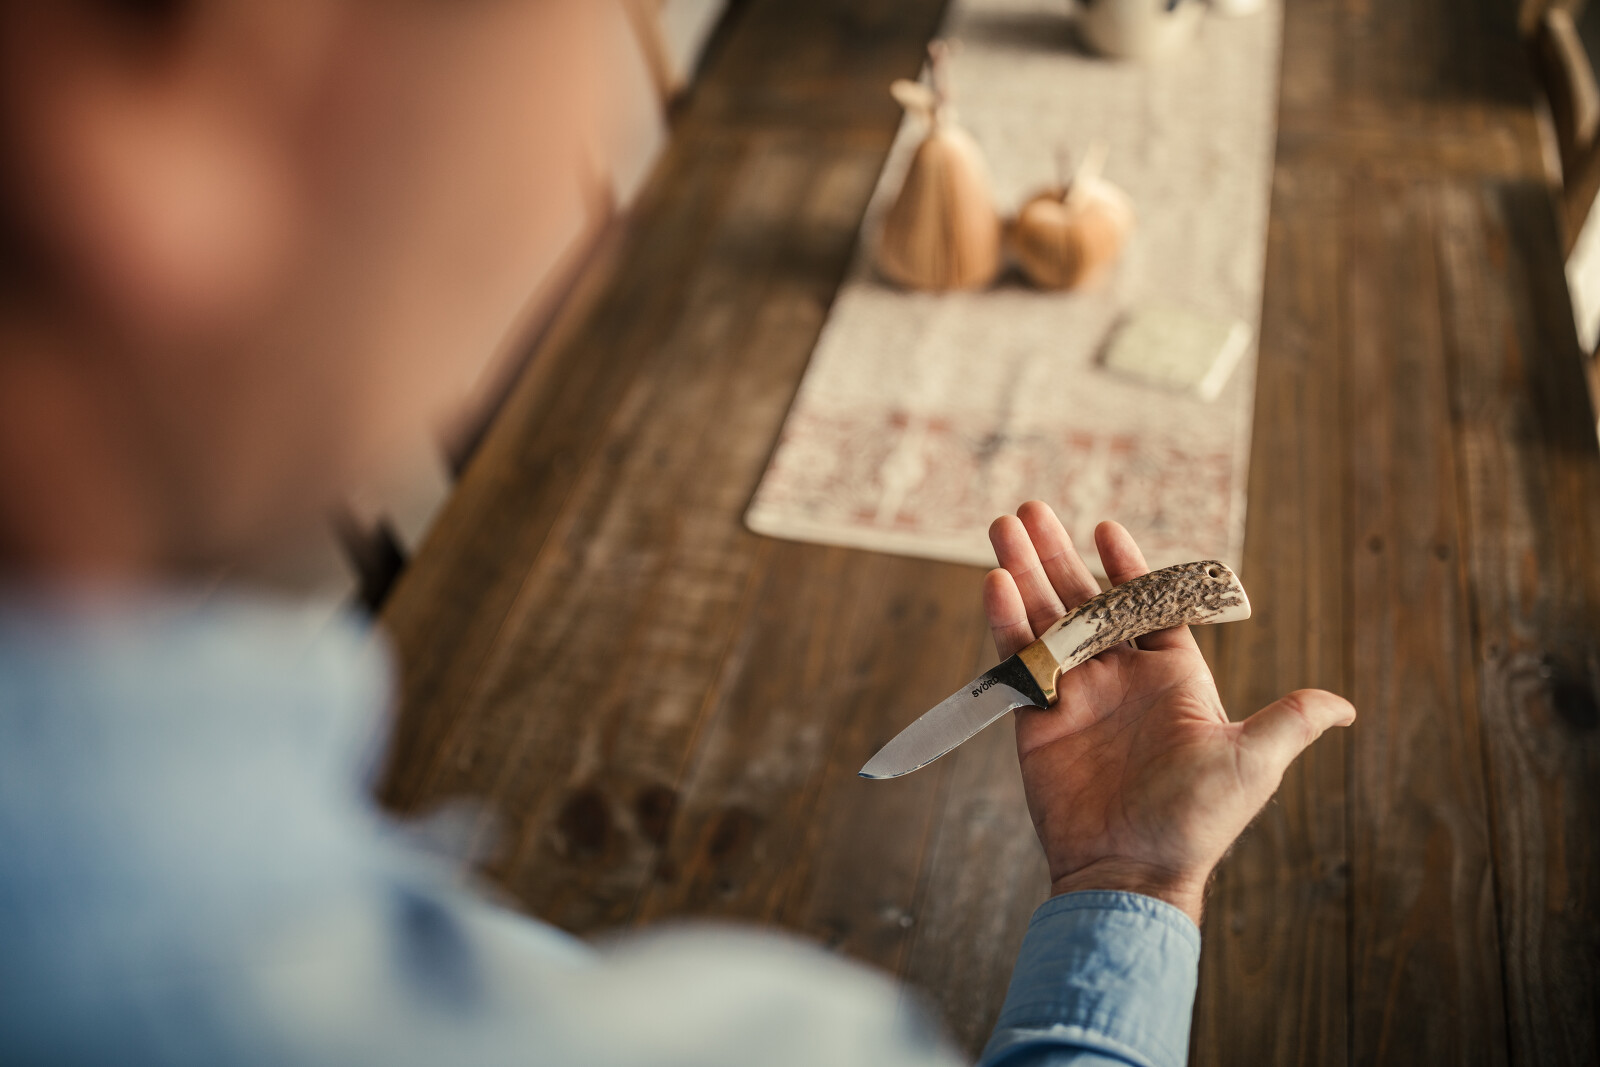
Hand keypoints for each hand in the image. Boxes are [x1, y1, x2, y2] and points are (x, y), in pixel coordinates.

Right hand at [984, 502, 1354, 924]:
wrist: (1132, 871)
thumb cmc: (1198, 820)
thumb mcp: (1253, 762)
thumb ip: (1289, 721)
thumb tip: (1344, 705)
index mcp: (1171, 677)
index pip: (1147, 605)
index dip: (1128, 566)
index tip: (1106, 527)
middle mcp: (1119, 677)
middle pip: (1085, 600)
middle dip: (1059, 553)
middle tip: (1033, 510)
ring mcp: (1074, 694)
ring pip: (1045, 618)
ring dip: (1025, 571)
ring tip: (1004, 524)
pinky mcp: (1036, 717)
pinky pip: (1018, 659)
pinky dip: (1005, 621)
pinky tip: (994, 583)